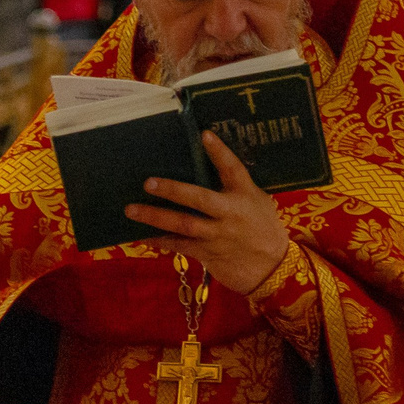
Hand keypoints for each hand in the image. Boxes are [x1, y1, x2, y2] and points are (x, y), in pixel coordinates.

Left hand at [125, 131, 290, 295]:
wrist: (272, 268)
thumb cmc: (263, 228)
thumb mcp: (258, 201)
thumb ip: (236, 185)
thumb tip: (210, 163)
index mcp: (245, 195)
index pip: (233, 169)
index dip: (219, 152)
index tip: (204, 135)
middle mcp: (230, 214)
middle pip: (199, 199)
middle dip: (173, 190)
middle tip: (148, 182)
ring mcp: (217, 235)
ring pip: (183, 225)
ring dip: (155, 217)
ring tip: (132, 210)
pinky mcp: (207, 253)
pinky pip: (180, 245)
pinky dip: (161, 240)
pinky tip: (143, 234)